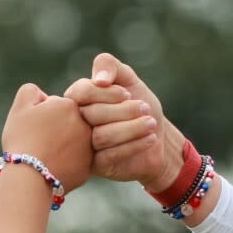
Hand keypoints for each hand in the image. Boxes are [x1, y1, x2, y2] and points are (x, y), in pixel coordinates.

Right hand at [1, 84, 93, 191]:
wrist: (29, 176)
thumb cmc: (22, 139)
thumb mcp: (20, 107)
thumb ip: (31, 91)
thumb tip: (43, 95)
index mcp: (69, 106)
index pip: (57, 105)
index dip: (43, 116)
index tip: (35, 127)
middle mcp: (85, 124)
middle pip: (68, 123)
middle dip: (56, 129)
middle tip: (40, 141)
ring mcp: (89, 147)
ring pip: (73, 142)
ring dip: (62, 145)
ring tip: (45, 154)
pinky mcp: (87, 167)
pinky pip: (75, 162)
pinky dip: (64, 163)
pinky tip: (51, 167)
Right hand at [65, 52, 185, 186]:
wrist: (157, 135)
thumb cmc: (139, 103)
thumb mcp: (128, 78)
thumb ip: (110, 66)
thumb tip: (98, 78)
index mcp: (77, 99)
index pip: (81, 92)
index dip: (106, 93)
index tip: (128, 94)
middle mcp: (75, 122)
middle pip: (91, 114)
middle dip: (124, 110)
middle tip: (145, 108)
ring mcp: (83, 146)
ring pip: (101, 136)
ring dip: (131, 128)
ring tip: (150, 123)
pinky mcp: (95, 166)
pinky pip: (109, 156)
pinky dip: (133, 145)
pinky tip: (150, 138)